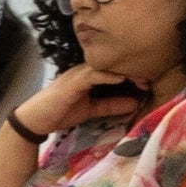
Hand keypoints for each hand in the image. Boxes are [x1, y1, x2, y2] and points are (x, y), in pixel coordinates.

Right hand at [15, 63, 147, 137]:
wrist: (35, 121)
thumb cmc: (59, 113)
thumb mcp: (91, 110)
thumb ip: (111, 105)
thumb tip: (135, 103)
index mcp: (88, 76)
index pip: (113, 69)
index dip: (131, 73)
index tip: (148, 81)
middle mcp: (83, 71)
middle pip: (111, 65)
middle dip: (131, 70)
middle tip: (150, 78)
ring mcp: (77, 75)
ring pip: (104, 68)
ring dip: (124, 72)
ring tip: (141, 78)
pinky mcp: (71, 83)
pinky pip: (92, 75)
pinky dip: (108, 76)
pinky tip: (121, 79)